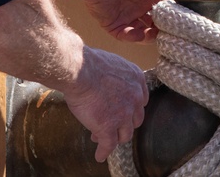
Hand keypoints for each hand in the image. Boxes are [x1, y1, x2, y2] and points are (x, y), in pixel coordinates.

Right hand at [62, 46, 149, 161]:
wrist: (79, 70)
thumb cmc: (88, 63)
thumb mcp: (112, 65)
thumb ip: (116, 78)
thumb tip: (107, 85)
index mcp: (137, 79)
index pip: (140, 101)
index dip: (130, 109)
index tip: (121, 112)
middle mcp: (135, 98)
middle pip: (135, 119)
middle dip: (123, 124)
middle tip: (111, 125)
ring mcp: (123, 114)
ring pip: (124, 134)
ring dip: (114, 137)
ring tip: (101, 138)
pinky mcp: (108, 126)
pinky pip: (109, 145)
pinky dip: (104, 151)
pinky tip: (100, 155)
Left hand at [79, 0, 186, 41]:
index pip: (168, 8)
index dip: (176, 15)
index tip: (185, 22)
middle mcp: (142, 6)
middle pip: (158, 23)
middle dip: (165, 28)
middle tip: (171, 32)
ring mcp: (129, 16)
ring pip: (144, 32)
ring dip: (151, 35)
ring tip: (156, 34)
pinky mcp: (115, 25)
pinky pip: (128, 36)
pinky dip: (135, 37)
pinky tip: (140, 34)